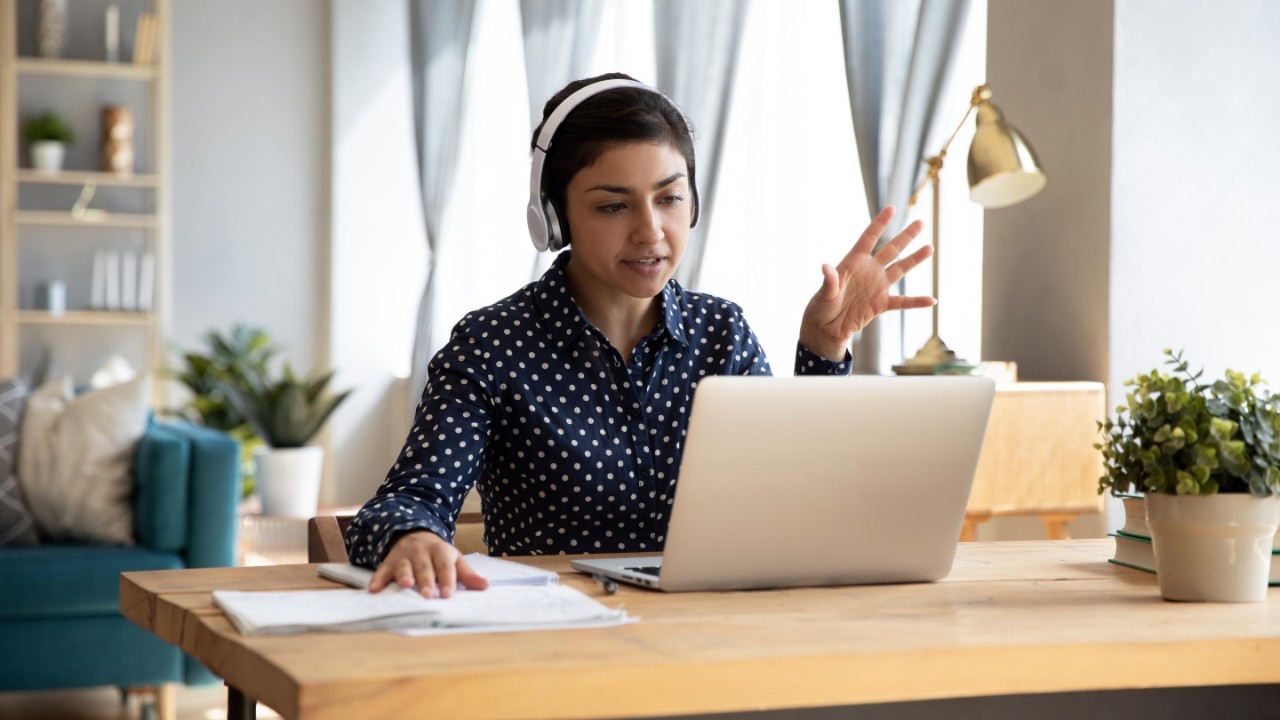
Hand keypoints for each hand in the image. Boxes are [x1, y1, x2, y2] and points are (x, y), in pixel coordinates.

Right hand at [368, 530, 489, 597]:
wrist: (414, 534)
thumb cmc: (438, 554)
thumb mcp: (454, 559)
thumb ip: (467, 575)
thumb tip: (485, 586)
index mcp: (441, 551)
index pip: (445, 566)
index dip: (447, 579)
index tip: (448, 593)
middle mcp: (421, 552)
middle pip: (424, 567)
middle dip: (426, 580)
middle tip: (428, 595)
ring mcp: (404, 556)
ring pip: (404, 566)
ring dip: (404, 576)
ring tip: (406, 586)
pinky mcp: (389, 561)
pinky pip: (382, 570)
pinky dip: (378, 579)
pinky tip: (375, 590)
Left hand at [799, 206, 935, 360]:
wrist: (826, 328)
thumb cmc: (821, 307)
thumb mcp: (824, 293)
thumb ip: (829, 281)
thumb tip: (826, 268)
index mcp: (853, 262)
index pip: (869, 238)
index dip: (880, 224)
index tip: (892, 208)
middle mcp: (869, 271)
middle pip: (891, 250)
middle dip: (906, 236)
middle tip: (920, 223)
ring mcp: (877, 287)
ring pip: (900, 270)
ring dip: (914, 260)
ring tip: (929, 248)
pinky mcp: (881, 304)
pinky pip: (902, 302)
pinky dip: (916, 302)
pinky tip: (932, 301)